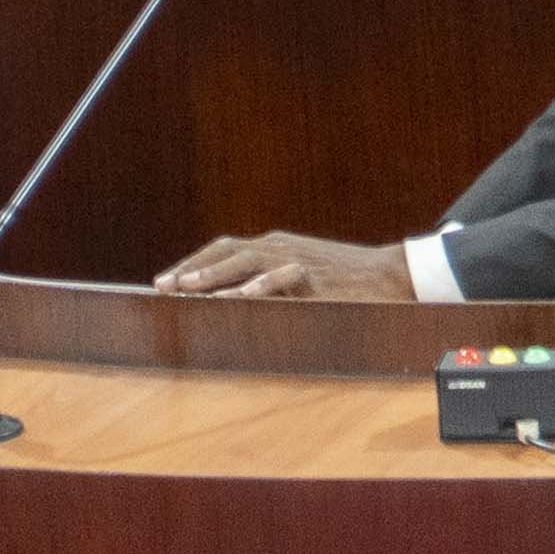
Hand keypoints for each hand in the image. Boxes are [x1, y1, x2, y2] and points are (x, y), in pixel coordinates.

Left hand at [156, 231, 421, 301]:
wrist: (392, 276)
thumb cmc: (342, 283)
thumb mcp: (299, 279)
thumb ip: (267, 286)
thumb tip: (227, 306)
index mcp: (272, 247)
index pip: (223, 249)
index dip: (192, 263)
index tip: (163, 283)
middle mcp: (279, 247)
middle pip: (226, 251)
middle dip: (192, 268)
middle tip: (162, 286)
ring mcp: (298, 258)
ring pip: (249, 260)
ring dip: (216, 273)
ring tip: (188, 288)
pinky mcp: (318, 276)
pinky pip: (286, 276)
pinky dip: (262, 284)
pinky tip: (241, 296)